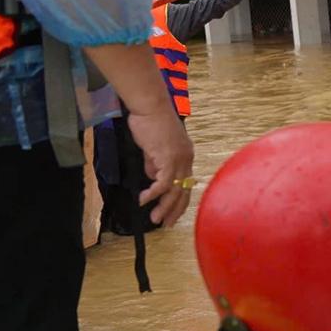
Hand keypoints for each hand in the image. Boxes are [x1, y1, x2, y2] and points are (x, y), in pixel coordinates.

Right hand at [127, 105, 194, 226]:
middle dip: (175, 210)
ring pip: (175, 190)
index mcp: (186, 156)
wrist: (150, 106)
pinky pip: (162, 182)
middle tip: (166, 224)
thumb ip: (154, 163)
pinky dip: (153, 194)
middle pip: (184, 191)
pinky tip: (144, 200)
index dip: (179, 200)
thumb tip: (152, 177)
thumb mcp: (153, 147)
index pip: (186, 183)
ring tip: (155, 219)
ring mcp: (180, 159)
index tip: (171, 212)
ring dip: (164, 207)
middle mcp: (187, 159)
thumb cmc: (150, 122)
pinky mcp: (168, 158)